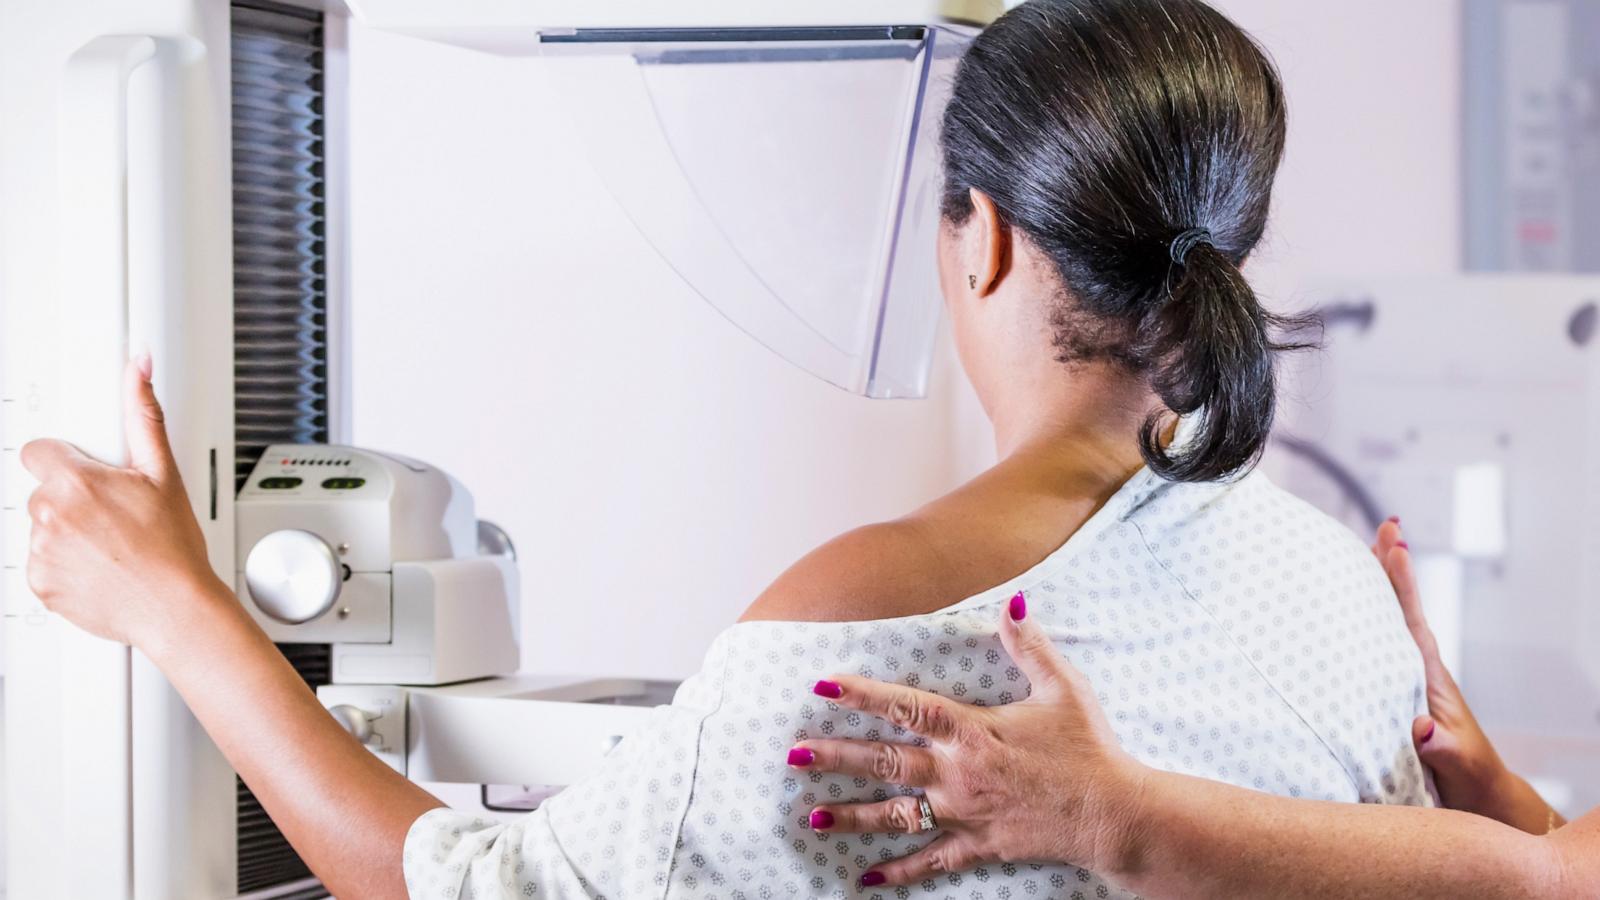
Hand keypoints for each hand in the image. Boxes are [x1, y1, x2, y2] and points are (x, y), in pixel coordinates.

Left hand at [21, 356, 228, 646]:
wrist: (175, 608)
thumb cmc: (174, 548)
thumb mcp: (164, 473)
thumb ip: (143, 415)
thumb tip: (136, 370)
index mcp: (75, 482)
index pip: (37, 452)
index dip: (64, 462)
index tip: (84, 476)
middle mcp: (50, 515)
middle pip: (43, 492)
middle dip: (71, 499)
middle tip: (111, 516)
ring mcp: (41, 552)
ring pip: (42, 528)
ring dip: (67, 533)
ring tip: (109, 545)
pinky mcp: (40, 583)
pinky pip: (41, 564)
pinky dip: (64, 566)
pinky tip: (98, 567)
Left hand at [792, 597, 1147, 886]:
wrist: (1114, 814)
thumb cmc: (1090, 747)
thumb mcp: (1062, 688)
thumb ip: (1029, 646)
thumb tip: (1013, 602)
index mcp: (973, 730)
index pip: (906, 708)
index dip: (863, 695)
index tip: (822, 685)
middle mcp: (959, 772)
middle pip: (885, 762)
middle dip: (836, 757)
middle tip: (794, 755)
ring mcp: (965, 812)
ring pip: (896, 814)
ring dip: (852, 815)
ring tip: (813, 815)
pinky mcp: (979, 844)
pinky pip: (930, 860)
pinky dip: (898, 870)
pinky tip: (865, 876)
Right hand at [1372, 520, 1559, 831]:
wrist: (1478, 798)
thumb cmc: (1469, 782)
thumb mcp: (1458, 768)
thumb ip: (1443, 748)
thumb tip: (1424, 728)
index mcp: (1432, 680)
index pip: (1414, 623)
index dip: (1403, 585)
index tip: (1397, 546)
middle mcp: (1419, 673)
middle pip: (1401, 611)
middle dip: (1392, 569)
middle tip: (1387, 526)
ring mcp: (1407, 681)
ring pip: (1387, 625)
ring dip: (1377, 588)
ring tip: (1362, 550)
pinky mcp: (1394, 694)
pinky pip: (1374, 648)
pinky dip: (1362, 622)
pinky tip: (1344, 612)